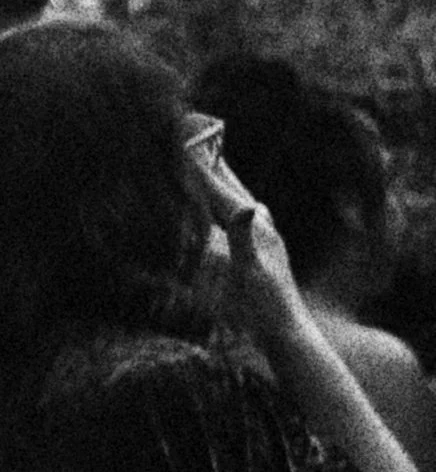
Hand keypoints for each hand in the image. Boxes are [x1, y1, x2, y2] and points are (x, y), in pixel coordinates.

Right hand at [195, 154, 305, 341]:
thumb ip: (247, 238)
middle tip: (198, 136)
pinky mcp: (261, 254)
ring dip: (222, 182)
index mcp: (255, 228)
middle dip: (214, 163)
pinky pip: (240, 220)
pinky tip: (229, 210)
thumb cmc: (265, 309)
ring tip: (211, 165)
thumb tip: (249, 205)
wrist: (287, 335)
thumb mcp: (253, 274)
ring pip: (239, 201)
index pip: (222, 190)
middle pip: (233, 188)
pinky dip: (227, 205)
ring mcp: (263, 241)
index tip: (185, 140)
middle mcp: (262, 228)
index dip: (202, 166)